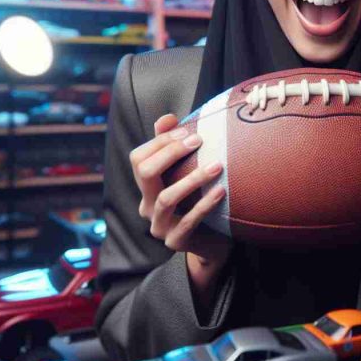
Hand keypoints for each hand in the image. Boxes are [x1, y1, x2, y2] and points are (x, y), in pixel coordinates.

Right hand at [128, 113, 228, 266]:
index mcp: (146, 187)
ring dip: (192, 178)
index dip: (160, 141)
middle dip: (171, 153)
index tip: (188, 131)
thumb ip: (174, 148)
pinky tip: (222, 191)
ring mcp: (159, 226)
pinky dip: (205, 204)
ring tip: (217, 166)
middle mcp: (147, 206)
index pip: (139, 158)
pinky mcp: (175, 241)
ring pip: (166, 198)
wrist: (213, 243)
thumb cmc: (199, 202)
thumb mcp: (186, 174)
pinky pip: (188, 221)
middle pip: (145, 173)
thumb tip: (168, 117)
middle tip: (200, 140)